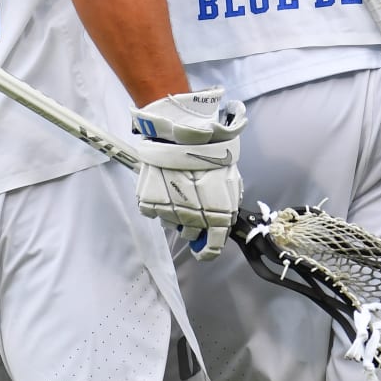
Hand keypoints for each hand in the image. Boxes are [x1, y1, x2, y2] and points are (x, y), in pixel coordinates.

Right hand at [131, 87, 246, 260]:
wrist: (182, 130)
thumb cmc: (210, 150)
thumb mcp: (231, 176)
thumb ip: (229, 202)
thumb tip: (225, 220)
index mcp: (217, 214)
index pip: (213, 247)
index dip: (207, 250)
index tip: (203, 249)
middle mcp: (192, 217)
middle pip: (190, 233)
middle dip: (192, 223)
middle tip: (192, 202)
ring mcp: (168, 210)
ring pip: (170, 223)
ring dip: (174, 212)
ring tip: (176, 188)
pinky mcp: (148, 201)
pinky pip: (150, 211)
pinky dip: (155, 201)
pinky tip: (162, 184)